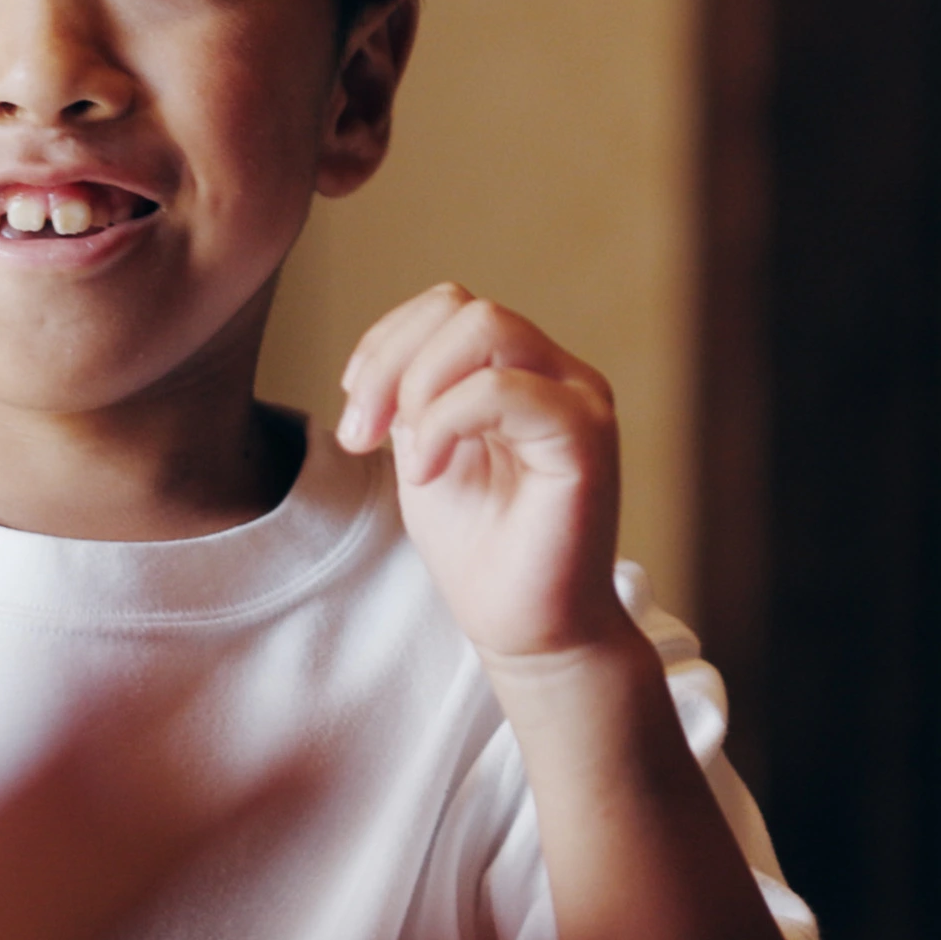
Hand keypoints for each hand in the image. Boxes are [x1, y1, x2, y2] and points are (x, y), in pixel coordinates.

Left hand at [335, 285, 626, 665]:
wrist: (529, 632)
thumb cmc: (482, 551)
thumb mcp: (425, 453)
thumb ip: (414, 396)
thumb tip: (385, 354)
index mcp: (522, 371)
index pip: (448, 307)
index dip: (385, 344)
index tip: (355, 416)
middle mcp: (559, 374)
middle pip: (461, 308)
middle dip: (390, 362)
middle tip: (361, 437)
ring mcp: (578, 399)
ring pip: (486, 327)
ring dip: (419, 387)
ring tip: (408, 457)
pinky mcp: (585, 436)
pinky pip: (504, 389)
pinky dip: (446, 422)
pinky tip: (430, 474)